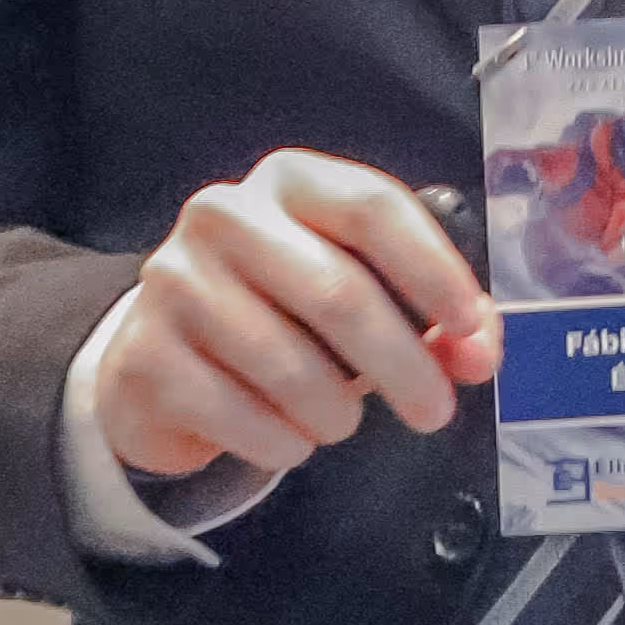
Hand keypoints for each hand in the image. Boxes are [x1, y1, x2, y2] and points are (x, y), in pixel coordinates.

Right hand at [96, 152, 502, 484]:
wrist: (163, 360)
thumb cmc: (280, 316)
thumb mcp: (359, 298)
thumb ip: (432, 319)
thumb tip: (478, 353)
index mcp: (289, 181)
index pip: (374, 208)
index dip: (433, 271)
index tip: (468, 329)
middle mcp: (223, 215)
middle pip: (339, 292)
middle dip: (403, 365)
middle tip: (436, 412)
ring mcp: (174, 281)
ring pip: (292, 366)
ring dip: (336, 414)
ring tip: (338, 421)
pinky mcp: (145, 354)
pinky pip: (243, 417)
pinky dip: (283, 443)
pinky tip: (285, 436)